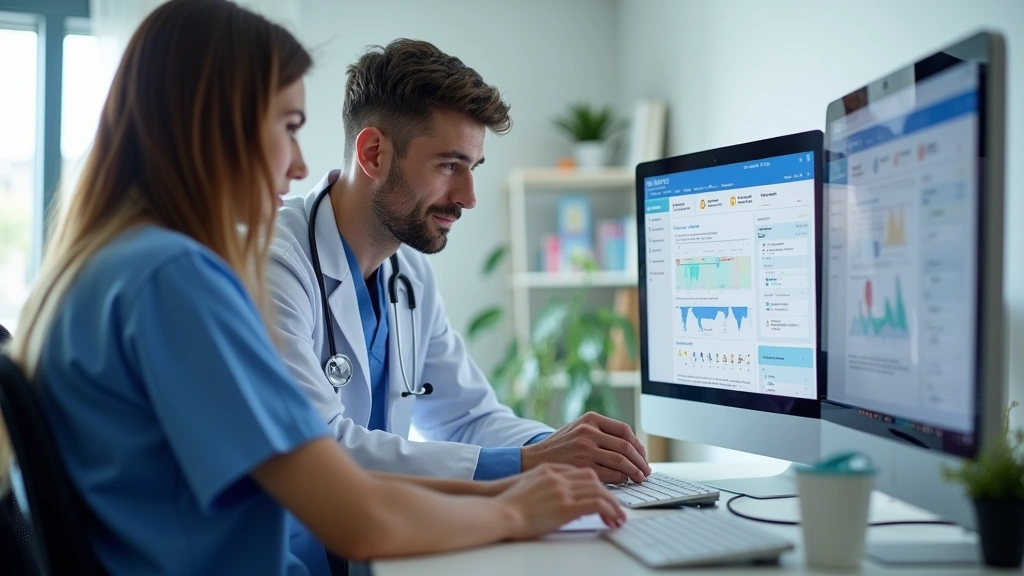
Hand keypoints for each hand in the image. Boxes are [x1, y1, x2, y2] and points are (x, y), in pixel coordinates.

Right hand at [498, 463, 624, 538]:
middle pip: (594, 478)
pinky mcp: (565, 506)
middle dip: (610, 493)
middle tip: (617, 507)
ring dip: (614, 505)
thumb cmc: (508, 503)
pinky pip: (596, 504)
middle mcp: (559, 476)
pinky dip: (609, 511)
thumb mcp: (529, 485)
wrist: (498, 512)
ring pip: (600, 490)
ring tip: (619, 518)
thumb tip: (562, 497)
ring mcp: (562, 490)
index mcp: (550, 469)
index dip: (597, 483)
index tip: (605, 495)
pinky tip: (613, 520)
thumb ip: (547, 484)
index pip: (582, 471)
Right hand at [521, 412, 650, 483]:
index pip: (625, 430)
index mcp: (590, 419)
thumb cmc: (559, 447)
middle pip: (626, 446)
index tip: (642, 455)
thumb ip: (600, 432)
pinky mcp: (582, 466)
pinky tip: (623, 482)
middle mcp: (588, 431)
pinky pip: (611, 474)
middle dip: (640, 461)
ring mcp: (585, 449)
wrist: (533, 459)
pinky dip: (621, 479)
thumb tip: (631, 447)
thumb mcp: (578, 429)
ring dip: (635, 471)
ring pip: (621, 461)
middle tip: (646, 470)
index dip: (638, 445)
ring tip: (639, 478)